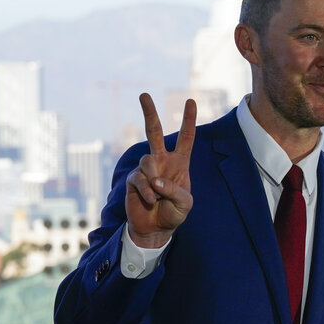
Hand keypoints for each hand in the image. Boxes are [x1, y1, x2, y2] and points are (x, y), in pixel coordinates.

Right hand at [125, 93, 195, 247]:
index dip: (188, 120)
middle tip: (144, 94)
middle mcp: (162, 161)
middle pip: (154, 132)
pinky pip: (139, 178)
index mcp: (179, 163)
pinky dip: (146, 192)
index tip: (191, 101)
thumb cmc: (173, 214)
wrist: (155, 229)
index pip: (185, 138)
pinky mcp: (133, 179)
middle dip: (149, 113)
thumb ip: (175, 191)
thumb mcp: (185, 204)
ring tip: (157, 197)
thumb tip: (156, 180)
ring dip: (154, 180)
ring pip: (147, 160)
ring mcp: (146, 169)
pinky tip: (150, 201)